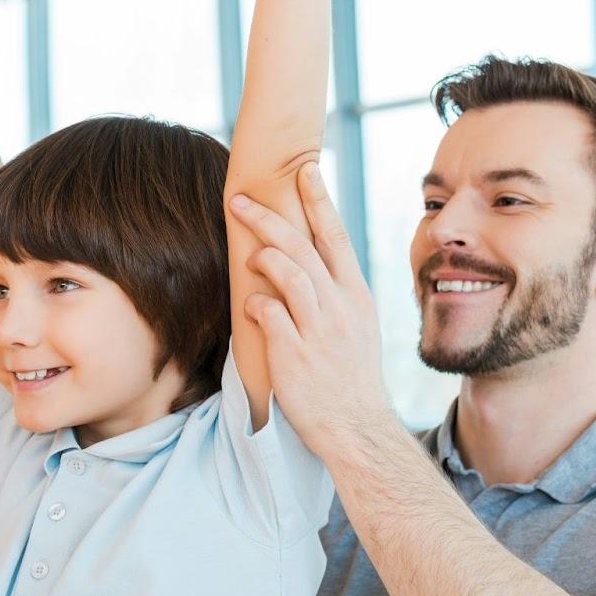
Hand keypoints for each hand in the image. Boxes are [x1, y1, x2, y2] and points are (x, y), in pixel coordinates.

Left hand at [229, 162, 392, 456]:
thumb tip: (313, 263)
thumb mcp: (356, 325)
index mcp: (355, 293)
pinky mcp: (294, 353)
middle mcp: (339, 305)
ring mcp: (318, 328)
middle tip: (238, 199)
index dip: (318, 200)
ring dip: (260, 257)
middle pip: (301, 245)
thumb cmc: (350, 376)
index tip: (304, 169)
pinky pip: (268, 313)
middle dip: (267, 217)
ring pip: (287, 273)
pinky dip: (254, 304)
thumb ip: (336, 293)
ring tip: (247, 257)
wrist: (356, 426)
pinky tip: (249, 308)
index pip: (335, 235)